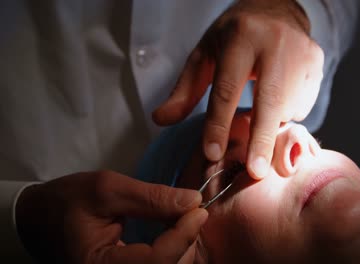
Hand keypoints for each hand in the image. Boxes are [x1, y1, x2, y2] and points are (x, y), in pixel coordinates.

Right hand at [15, 171, 207, 263]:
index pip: (156, 260)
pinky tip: (174, 229)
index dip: (183, 235)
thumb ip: (151, 197)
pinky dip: (172, 250)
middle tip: (192, 211)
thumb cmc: (68, 201)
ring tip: (183, 217)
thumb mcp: (107, 189)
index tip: (199, 210)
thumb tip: (193, 200)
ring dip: (182, 245)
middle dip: (185, 240)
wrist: (41, 216)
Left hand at [153, 0, 323, 179]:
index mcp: (241, 38)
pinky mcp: (318, 61)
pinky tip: (279, 99)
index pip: (227, 88)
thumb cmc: (234, 36)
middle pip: (269, 100)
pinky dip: (289, 112)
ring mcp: (302, 52)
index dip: (218, 123)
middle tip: (256, 172)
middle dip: (261, 140)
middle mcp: (275, 42)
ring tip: (262, 117)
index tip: (212, 154)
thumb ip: (185, 90)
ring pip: (288, 105)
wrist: (277, 9)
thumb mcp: (205, 55)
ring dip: (273, 124)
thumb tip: (160, 120)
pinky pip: (304, 102)